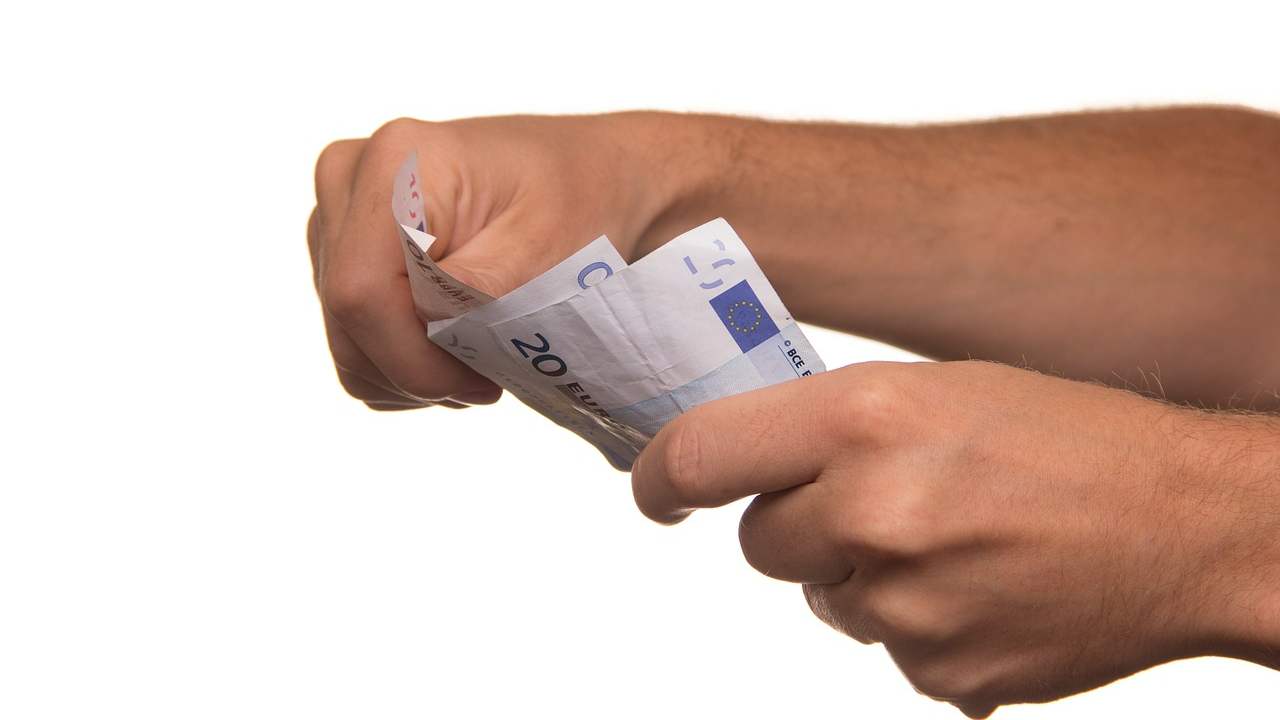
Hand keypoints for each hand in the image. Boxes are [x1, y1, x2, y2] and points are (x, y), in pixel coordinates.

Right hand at [307, 113, 711, 408]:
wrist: (588, 175)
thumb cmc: (579, 200)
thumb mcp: (548, 246)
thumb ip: (479, 288)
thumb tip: (425, 328)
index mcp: (397, 164)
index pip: (360, 292)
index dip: (410, 360)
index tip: (481, 384)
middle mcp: (351, 180)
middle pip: (347, 321)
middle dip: (418, 372)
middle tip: (490, 378)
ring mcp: (339, 215)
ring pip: (346, 340)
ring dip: (413, 373)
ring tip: (481, 359)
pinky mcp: (341, 250)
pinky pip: (352, 340)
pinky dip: (402, 363)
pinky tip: (456, 349)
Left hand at [631, 360, 1279, 715]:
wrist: (1189, 524)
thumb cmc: (1071, 440)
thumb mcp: (937, 389)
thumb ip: (829, 426)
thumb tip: (742, 466)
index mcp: (866, 417)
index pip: (702, 456)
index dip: (663, 478)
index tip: (656, 492)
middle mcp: (873, 512)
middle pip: (759, 541)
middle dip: (798, 526)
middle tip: (876, 502)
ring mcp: (904, 605)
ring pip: (821, 598)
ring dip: (861, 574)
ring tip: (953, 541)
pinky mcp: (938, 674)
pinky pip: (883, 646)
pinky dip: (915, 622)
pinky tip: (981, 587)